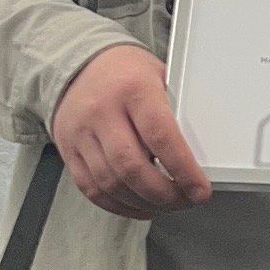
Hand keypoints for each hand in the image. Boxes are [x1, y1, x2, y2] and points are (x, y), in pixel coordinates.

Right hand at [52, 46, 210, 218]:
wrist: (80, 64)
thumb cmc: (127, 73)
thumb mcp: (159, 77)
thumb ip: (176, 111)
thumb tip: (201, 155)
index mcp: (133, 89)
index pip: (160, 136)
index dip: (183, 170)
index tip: (199, 190)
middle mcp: (102, 111)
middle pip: (132, 167)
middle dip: (164, 195)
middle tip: (185, 200)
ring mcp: (81, 132)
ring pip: (111, 184)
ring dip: (143, 204)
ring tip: (166, 204)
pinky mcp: (68, 149)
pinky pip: (92, 189)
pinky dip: (119, 205)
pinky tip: (138, 205)